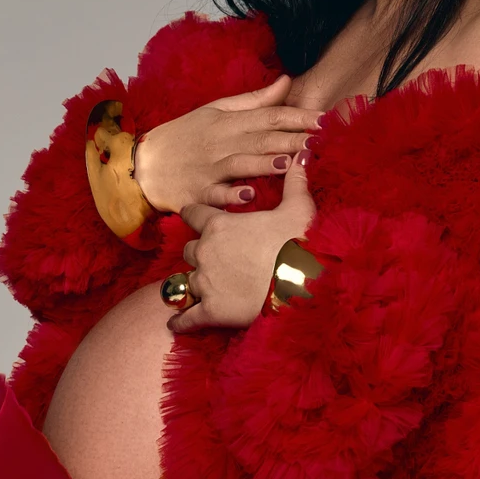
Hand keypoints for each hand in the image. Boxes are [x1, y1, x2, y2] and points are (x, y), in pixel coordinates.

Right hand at [134, 74, 321, 212]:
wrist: (144, 164)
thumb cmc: (185, 136)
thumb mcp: (216, 111)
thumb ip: (254, 100)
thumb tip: (287, 82)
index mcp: (229, 122)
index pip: (270, 116)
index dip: (299, 117)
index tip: (326, 120)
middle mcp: (221, 144)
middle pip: (261, 140)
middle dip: (292, 140)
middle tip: (321, 142)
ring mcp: (209, 169)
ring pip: (240, 164)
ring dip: (264, 164)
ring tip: (288, 163)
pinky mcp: (198, 193)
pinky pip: (215, 195)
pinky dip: (231, 197)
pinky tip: (248, 196)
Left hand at [168, 149, 316, 331]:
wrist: (301, 284)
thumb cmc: (299, 243)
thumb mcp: (299, 208)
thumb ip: (295, 181)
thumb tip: (304, 154)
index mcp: (220, 225)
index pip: (193, 214)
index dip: (195, 215)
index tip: (196, 218)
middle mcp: (205, 251)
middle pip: (188, 250)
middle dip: (198, 254)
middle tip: (214, 259)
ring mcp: (205, 282)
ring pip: (185, 281)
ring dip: (192, 285)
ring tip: (201, 290)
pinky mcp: (210, 311)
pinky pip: (185, 317)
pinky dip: (180, 321)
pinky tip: (175, 325)